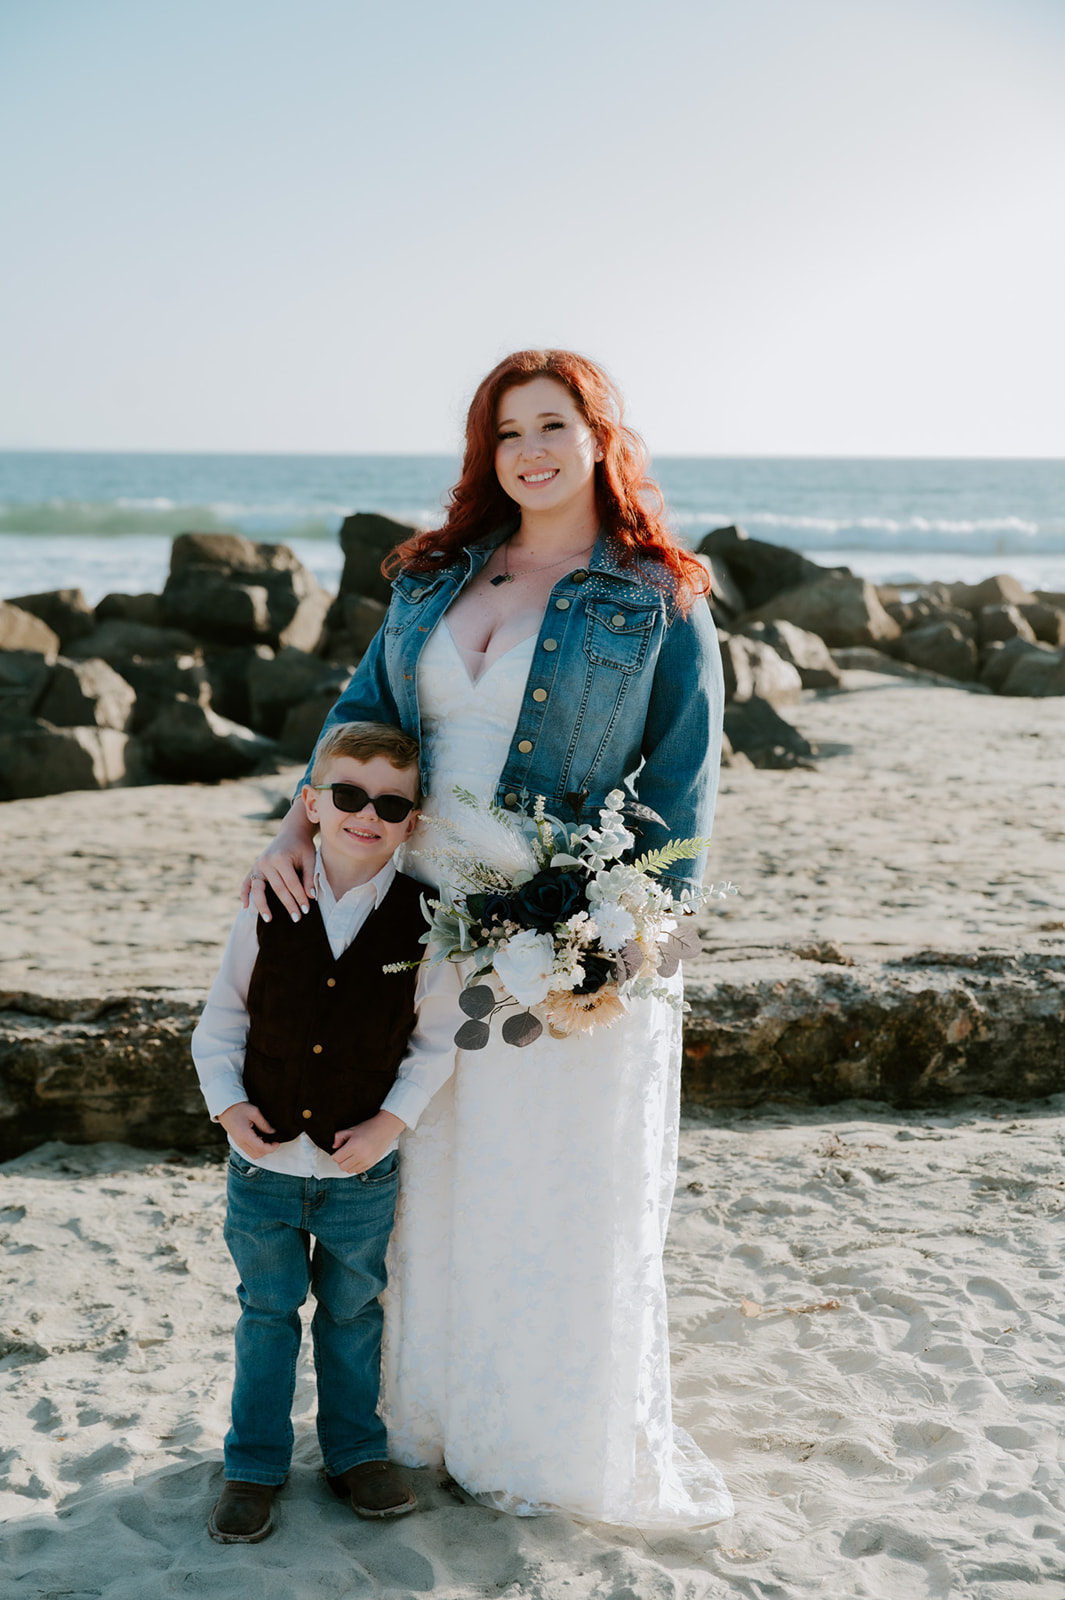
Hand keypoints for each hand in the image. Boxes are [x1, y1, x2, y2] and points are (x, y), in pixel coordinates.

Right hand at [218, 1101, 280, 1158]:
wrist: (224, 1107)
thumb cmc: (239, 1107)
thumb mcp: (254, 1112)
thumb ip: (264, 1124)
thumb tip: (273, 1132)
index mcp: (245, 1135)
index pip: (261, 1148)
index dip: (271, 1147)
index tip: (278, 1142)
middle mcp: (240, 1142)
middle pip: (257, 1154)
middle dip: (267, 1150)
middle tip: (274, 1141)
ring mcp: (238, 1143)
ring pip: (253, 1155)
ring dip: (262, 1150)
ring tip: (267, 1140)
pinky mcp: (237, 1142)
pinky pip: (248, 1151)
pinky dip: (256, 1149)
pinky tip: (260, 1140)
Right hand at [241, 800, 316, 921]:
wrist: (291, 832)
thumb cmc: (303, 846)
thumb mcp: (310, 858)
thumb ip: (309, 877)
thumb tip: (310, 897)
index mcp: (281, 858)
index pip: (291, 884)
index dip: (299, 898)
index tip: (306, 910)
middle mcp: (266, 862)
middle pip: (277, 889)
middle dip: (288, 905)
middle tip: (296, 919)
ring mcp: (257, 864)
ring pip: (258, 889)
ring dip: (262, 905)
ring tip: (269, 919)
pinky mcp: (253, 867)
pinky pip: (246, 883)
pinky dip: (245, 894)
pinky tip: (246, 907)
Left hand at [331, 1111, 404, 1173]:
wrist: (385, 1128)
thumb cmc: (369, 1127)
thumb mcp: (351, 1129)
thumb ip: (339, 1137)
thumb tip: (334, 1146)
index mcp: (354, 1146)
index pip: (336, 1158)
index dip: (335, 1154)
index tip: (338, 1150)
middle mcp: (361, 1156)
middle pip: (342, 1166)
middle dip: (341, 1160)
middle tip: (344, 1152)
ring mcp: (367, 1161)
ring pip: (349, 1171)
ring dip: (348, 1164)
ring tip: (351, 1155)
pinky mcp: (371, 1164)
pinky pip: (357, 1171)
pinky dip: (355, 1166)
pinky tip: (357, 1157)